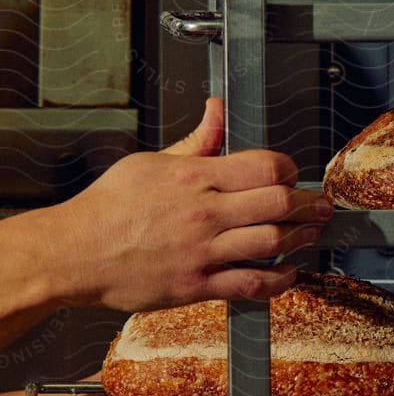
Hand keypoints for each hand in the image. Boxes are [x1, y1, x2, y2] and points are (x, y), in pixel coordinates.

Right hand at [39, 97, 331, 313]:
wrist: (72, 253)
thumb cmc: (107, 207)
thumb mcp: (148, 162)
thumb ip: (195, 142)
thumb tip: (218, 109)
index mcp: (192, 177)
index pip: (263, 166)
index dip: (288, 169)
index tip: (291, 174)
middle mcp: (203, 214)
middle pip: (278, 203)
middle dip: (309, 203)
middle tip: (320, 205)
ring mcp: (202, 252)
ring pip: (273, 242)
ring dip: (302, 237)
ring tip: (312, 233)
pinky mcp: (197, 286)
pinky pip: (253, 284)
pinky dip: (280, 279)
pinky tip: (290, 272)